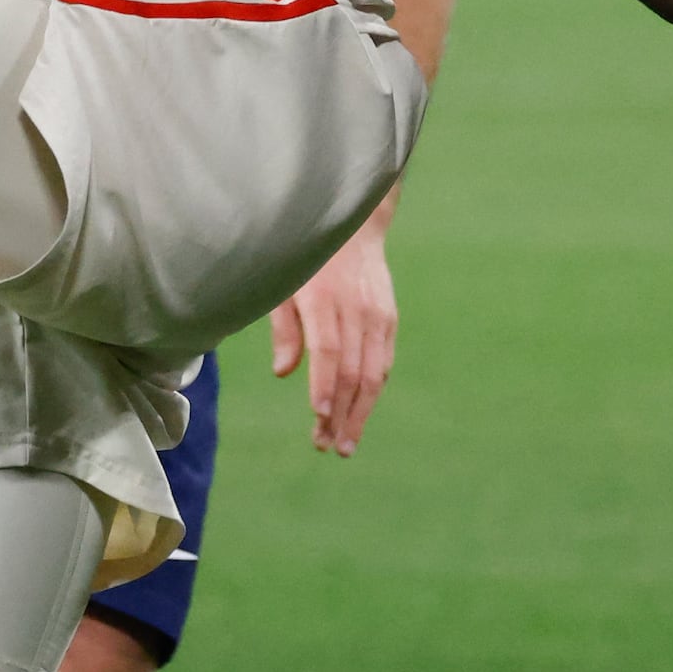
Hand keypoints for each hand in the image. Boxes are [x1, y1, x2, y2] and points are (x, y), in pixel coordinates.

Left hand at [267, 207, 401, 454]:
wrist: (353, 225)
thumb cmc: (305, 259)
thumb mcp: (284, 284)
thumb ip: (285, 328)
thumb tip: (284, 372)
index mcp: (324, 299)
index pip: (328, 350)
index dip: (325, 385)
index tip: (319, 416)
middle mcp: (355, 309)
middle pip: (352, 370)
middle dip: (341, 413)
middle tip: (328, 446)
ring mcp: (377, 315)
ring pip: (372, 372)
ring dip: (359, 412)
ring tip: (345, 443)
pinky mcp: (389, 319)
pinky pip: (383, 361)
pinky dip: (371, 390)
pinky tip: (359, 412)